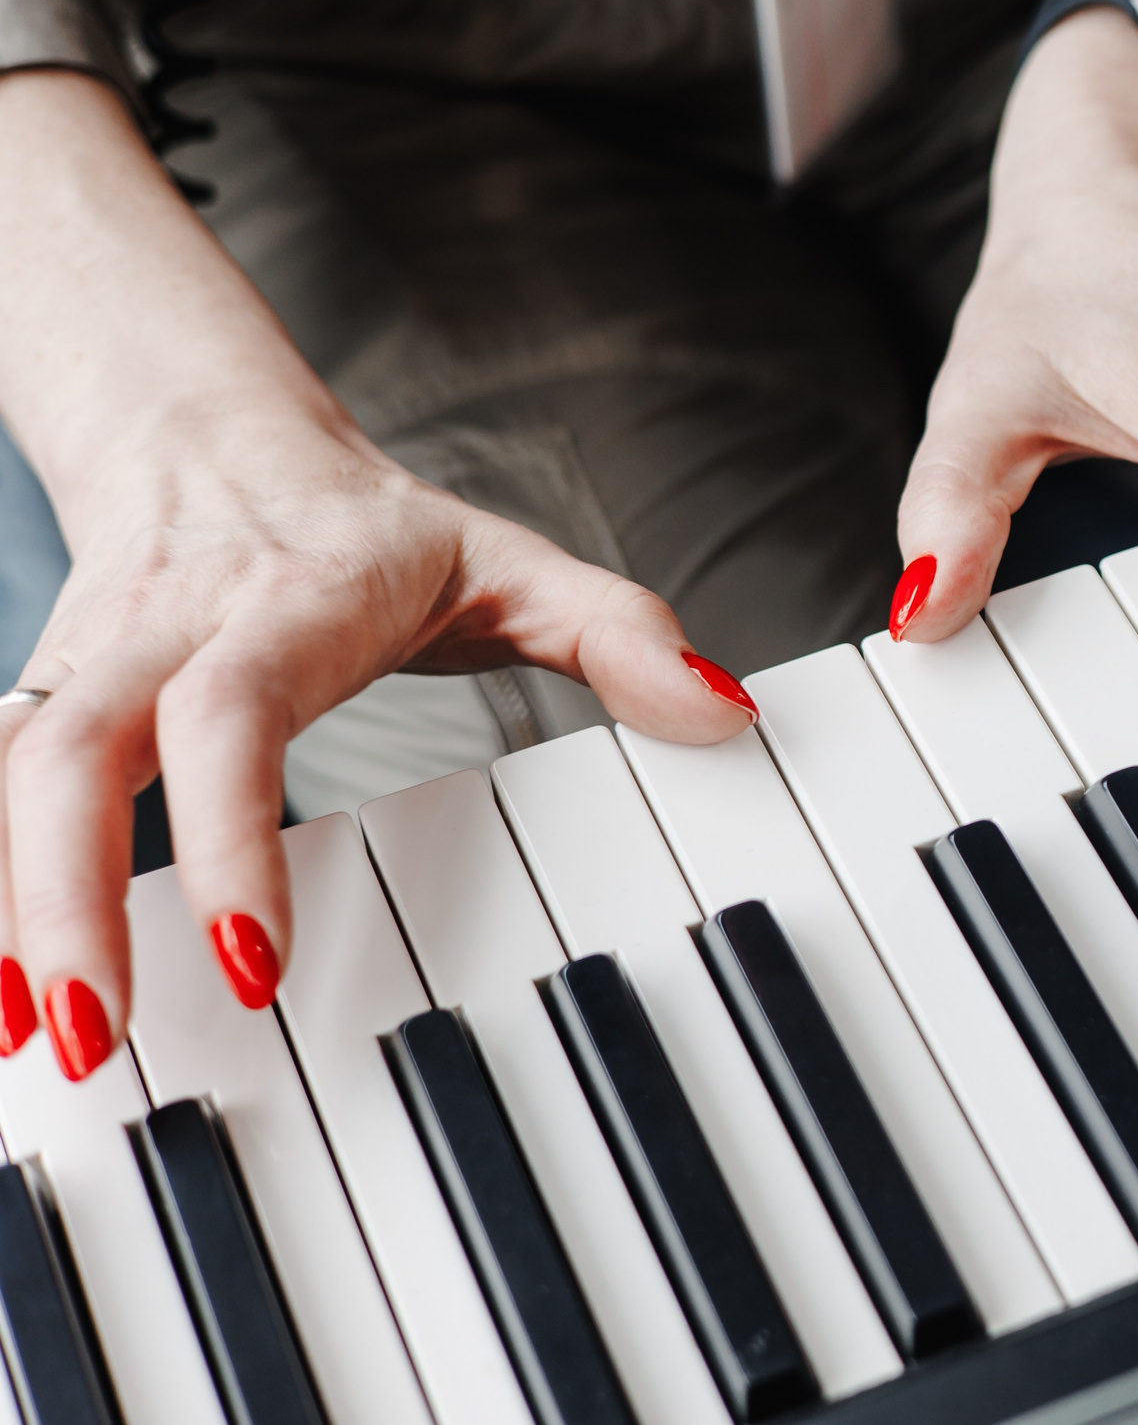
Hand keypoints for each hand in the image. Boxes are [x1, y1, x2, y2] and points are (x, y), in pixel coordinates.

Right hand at [0, 71, 754, 1078]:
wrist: (213, 435)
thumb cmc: (368, 531)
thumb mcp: (509, 562)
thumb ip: (618, 632)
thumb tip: (725, 709)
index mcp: (280, 608)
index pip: (231, 722)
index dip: (230, 839)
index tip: (252, 962)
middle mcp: (160, 637)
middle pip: (69, 756)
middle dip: (64, 898)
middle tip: (93, 1036)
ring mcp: (81, 669)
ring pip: (5, 775)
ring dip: (2, 907)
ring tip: (23, 1041)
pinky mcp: (36, 703)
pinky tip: (0, 997)